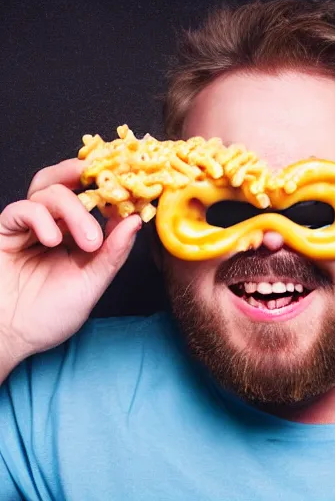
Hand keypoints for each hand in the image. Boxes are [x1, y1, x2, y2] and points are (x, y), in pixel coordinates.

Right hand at [0, 158, 140, 373]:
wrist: (10, 337)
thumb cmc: (49, 315)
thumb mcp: (92, 283)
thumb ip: (113, 252)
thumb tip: (135, 221)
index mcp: (75, 237)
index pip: (91, 202)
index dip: (109, 192)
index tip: (131, 190)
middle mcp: (52, 226)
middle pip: (67, 185)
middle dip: (89, 181)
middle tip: (111, 189)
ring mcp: (28, 228)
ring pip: (49, 191)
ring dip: (74, 210)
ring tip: (89, 241)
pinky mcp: (5, 232)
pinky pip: (22, 209)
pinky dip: (40, 218)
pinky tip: (52, 240)